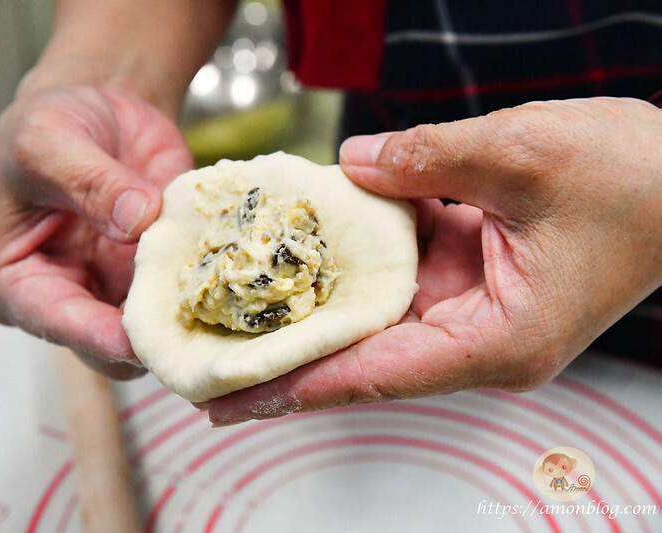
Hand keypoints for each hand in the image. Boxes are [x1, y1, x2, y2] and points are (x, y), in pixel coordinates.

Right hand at [0, 84, 191, 377]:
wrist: (102, 108)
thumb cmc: (51, 126)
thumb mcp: (47, 142)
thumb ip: (88, 181)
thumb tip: (136, 218)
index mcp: (19, 284)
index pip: (54, 322)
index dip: (92, 334)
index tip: (129, 338)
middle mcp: (72, 300)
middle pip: (110, 348)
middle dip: (148, 340)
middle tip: (187, 322)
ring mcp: (122, 294)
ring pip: (158, 334)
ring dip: (187, 321)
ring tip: (217, 298)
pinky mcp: (162, 279)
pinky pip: (192, 299)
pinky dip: (212, 292)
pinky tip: (236, 278)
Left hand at [205, 97, 661, 424]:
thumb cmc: (636, 182)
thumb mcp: (525, 155)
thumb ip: (428, 158)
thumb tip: (353, 167)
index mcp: (498, 340)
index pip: (375, 375)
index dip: (296, 388)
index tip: (230, 402)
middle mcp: (479, 341)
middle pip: (363, 359)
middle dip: (287, 360)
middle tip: (210, 366)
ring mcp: (472, 314)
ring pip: (375, 321)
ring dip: (313, 313)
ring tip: (235, 317)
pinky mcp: (470, 282)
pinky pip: (397, 281)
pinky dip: (352, 268)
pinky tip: (302, 256)